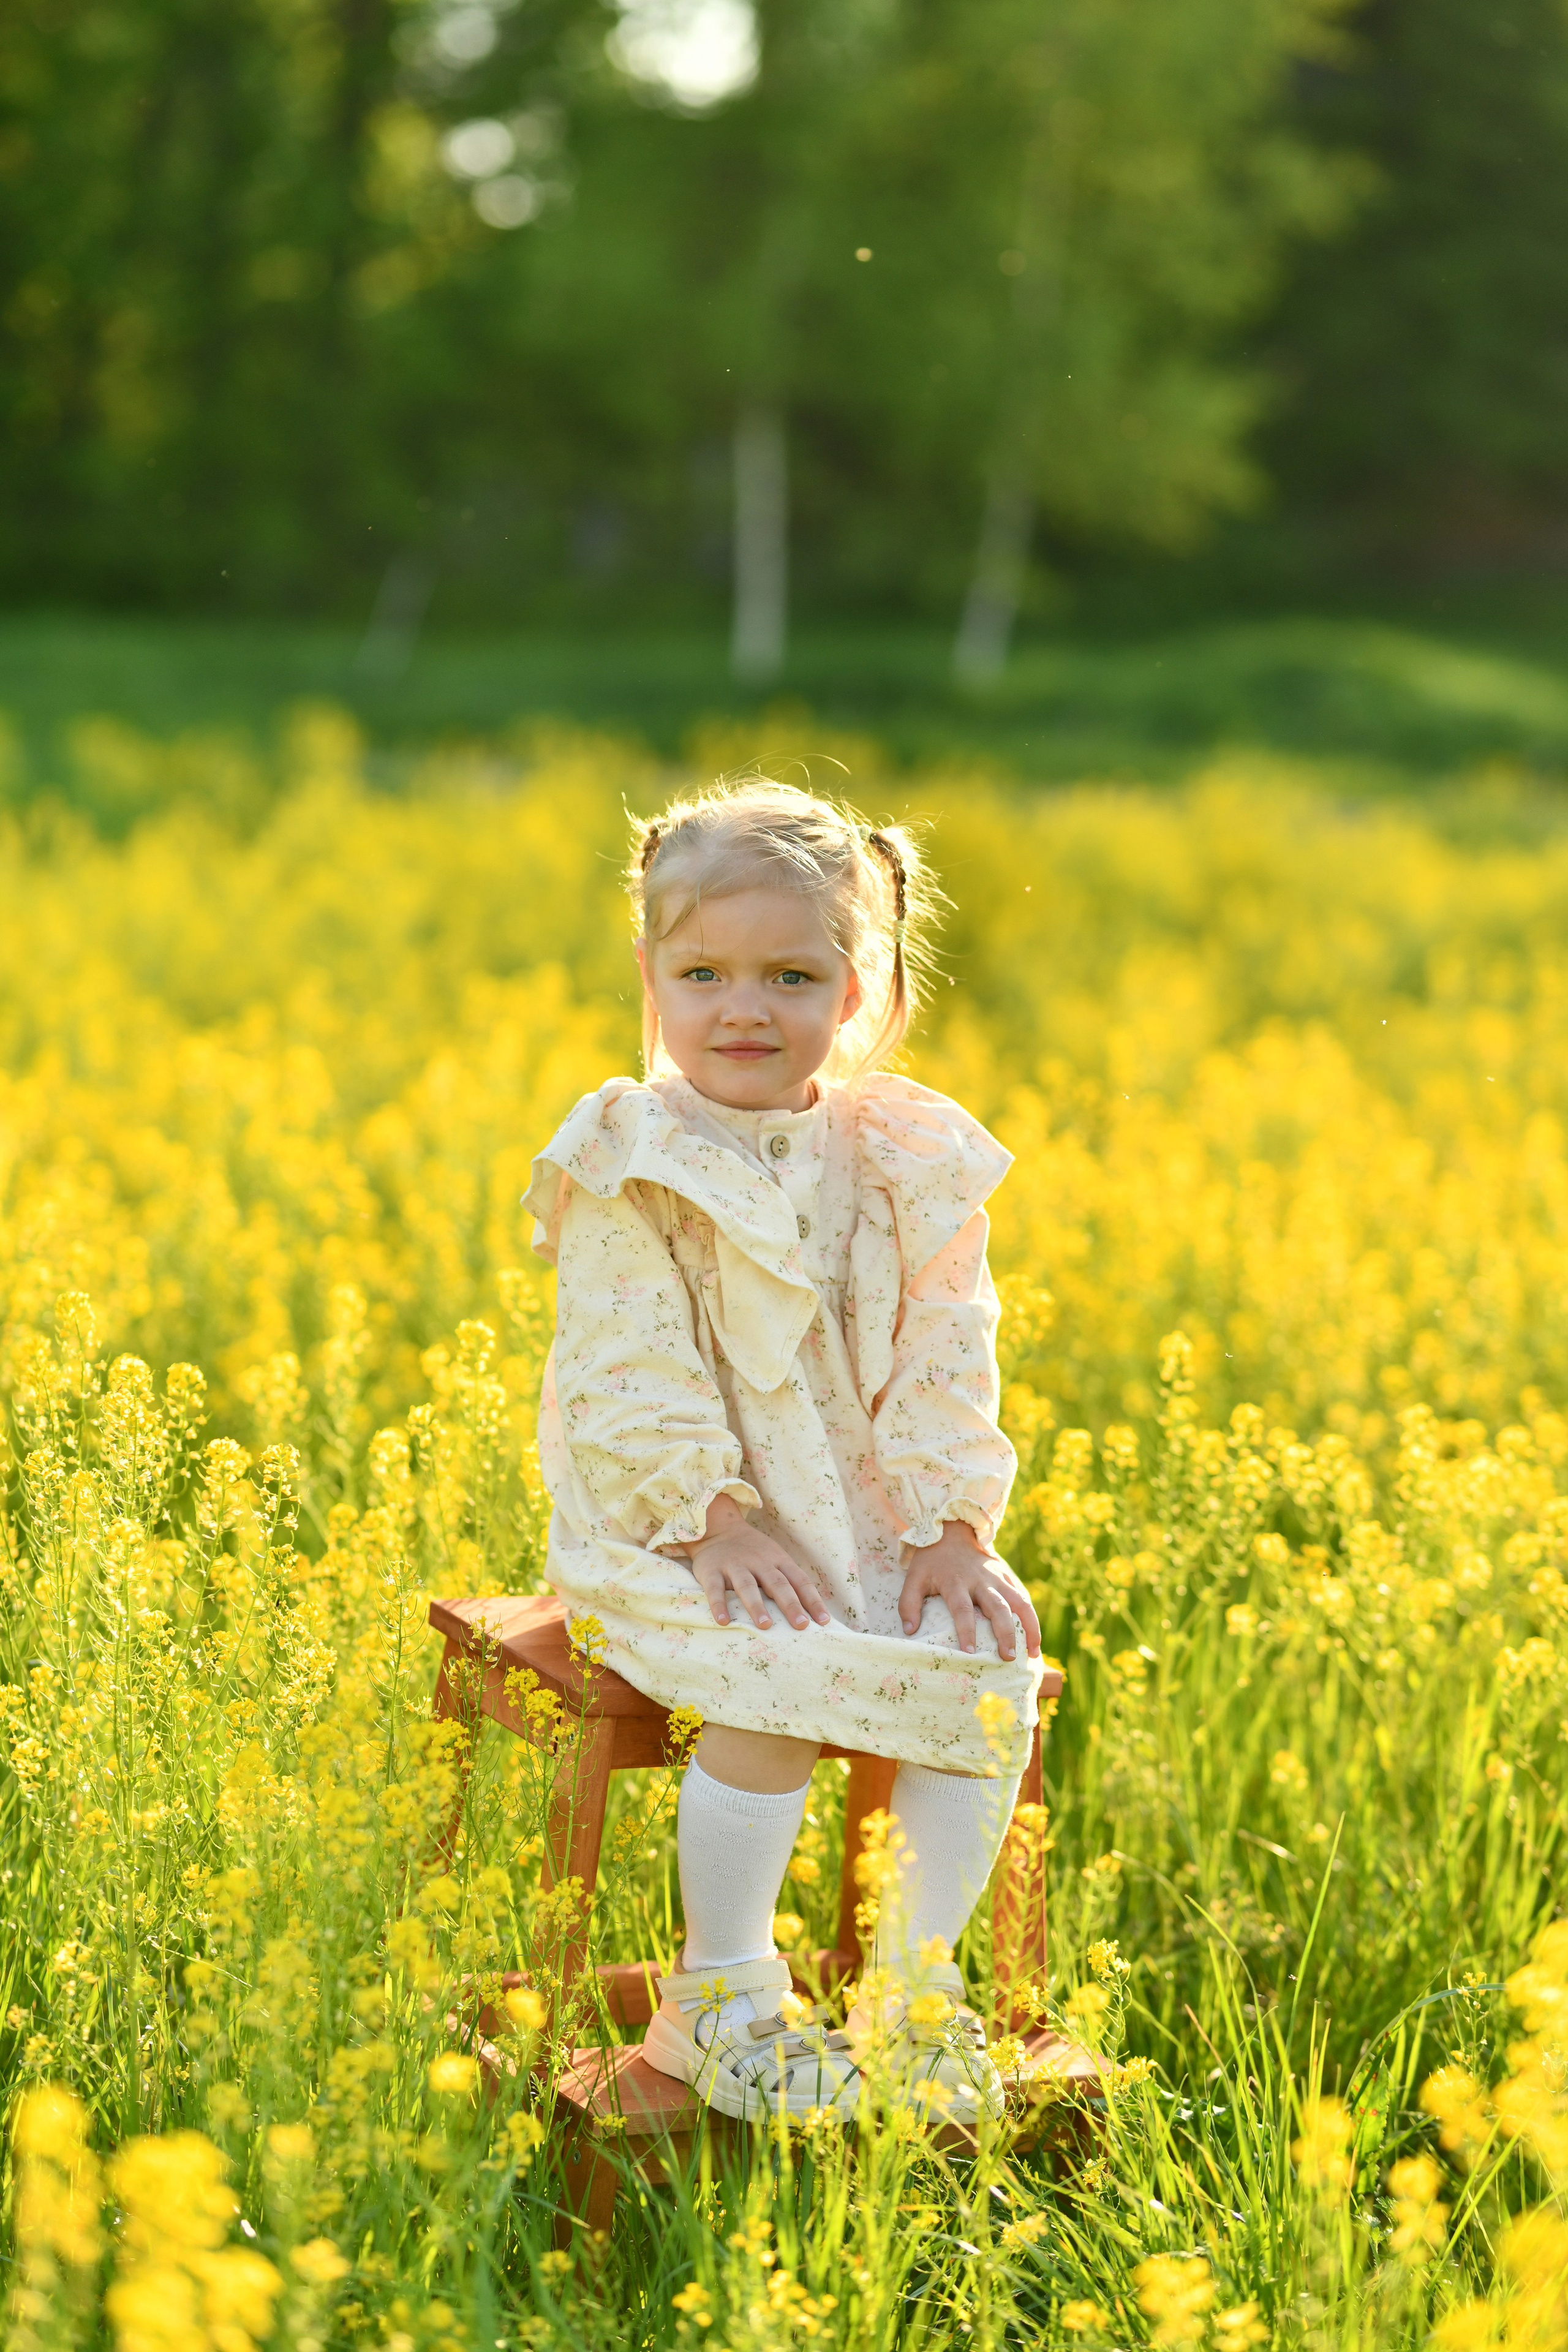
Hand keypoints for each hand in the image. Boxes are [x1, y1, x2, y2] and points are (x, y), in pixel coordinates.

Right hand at [674, 1494, 829, 1632]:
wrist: (718, 1529)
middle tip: (801, 1625)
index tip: (823, 1622)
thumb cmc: (753, 1552)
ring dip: (756, 1606)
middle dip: (791, 1605)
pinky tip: (723, 1621)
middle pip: (777, 1584)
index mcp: (778, 1560)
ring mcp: (735, 1565)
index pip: (800, 1581)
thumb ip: (788, 1581)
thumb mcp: (774, 1559)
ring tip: (765, 1626)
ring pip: (747, 1586)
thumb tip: (810, 1613)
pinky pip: (715, 1589)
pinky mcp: (711, 1570)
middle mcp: (759, 1562)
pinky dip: (719, 1605)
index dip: (812, 1601)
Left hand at [898, 1521, 1040, 1660]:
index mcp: (956, 1582)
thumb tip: (910, 1631)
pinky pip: (1023, 1597)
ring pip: (1019, 1602)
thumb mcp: (913, 1578)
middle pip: (998, 1607)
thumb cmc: (931, 1560)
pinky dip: (1031, 1617)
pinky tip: (1034, 1638)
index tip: (969, 1652)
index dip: (966, 1631)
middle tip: (1008, 1657)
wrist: (951, 1530)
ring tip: (1032, 1653)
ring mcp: (997, 1578)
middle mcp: (980, 1581)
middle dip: (1005, 1633)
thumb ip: (908, 1604)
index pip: (962, 1609)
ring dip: (1029, 1627)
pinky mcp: (1006, 1576)